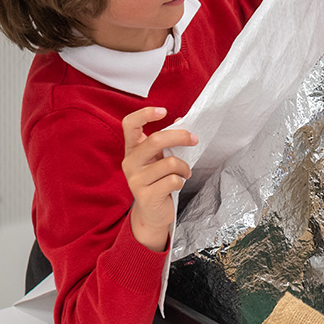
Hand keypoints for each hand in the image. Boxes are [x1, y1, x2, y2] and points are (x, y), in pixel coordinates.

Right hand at [121, 107, 194, 251]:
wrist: (152, 212)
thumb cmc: (159, 180)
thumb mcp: (161, 158)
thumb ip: (168, 140)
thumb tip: (181, 119)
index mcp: (133, 148)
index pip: (129, 124)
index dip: (145, 114)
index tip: (164, 111)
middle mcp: (130, 162)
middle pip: (156, 140)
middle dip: (181, 137)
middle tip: (194, 140)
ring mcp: (135, 179)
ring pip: (170, 163)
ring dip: (184, 167)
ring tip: (184, 173)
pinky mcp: (145, 195)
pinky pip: (172, 180)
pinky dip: (181, 181)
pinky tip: (177, 184)